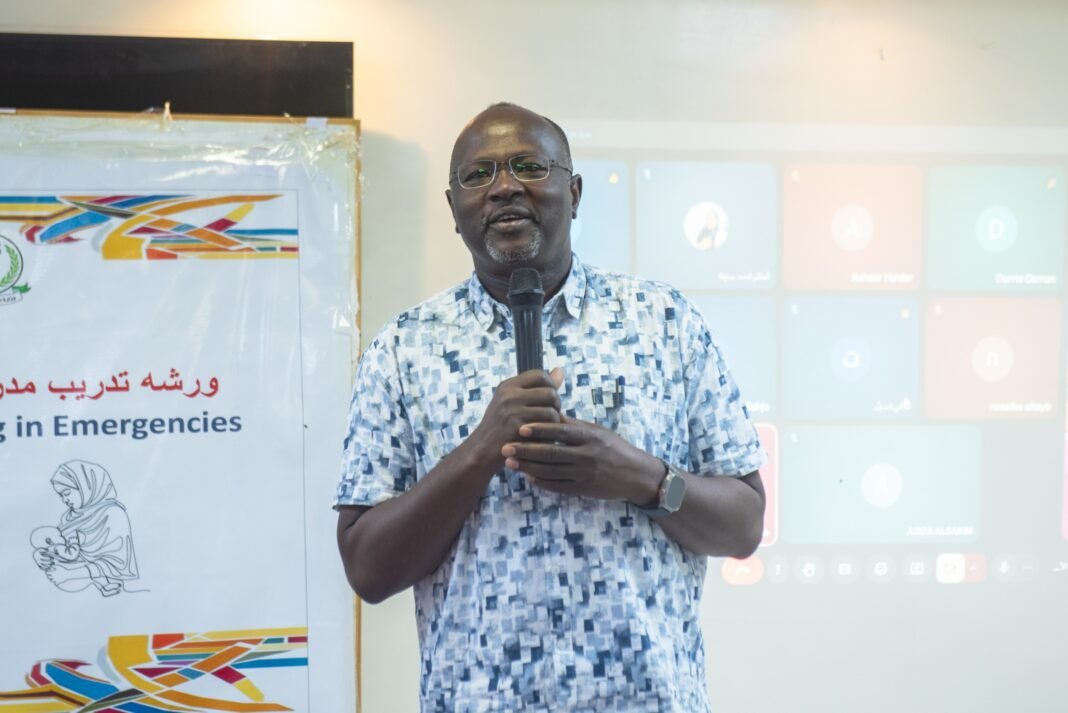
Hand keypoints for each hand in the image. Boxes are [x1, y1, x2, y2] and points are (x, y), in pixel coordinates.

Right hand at [467, 367, 564, 468]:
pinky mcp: (518, 428)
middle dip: (556, 404)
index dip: (550, 385)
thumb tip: (560, 370)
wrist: (481, 451)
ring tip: (547, 427)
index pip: (540, 375)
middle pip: (549, 392)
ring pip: (551, 410)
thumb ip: (537, 388)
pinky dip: (550, 433)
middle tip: (551, 415)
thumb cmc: (501, 426)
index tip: (549, 399)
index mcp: (507, 386)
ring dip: (555, 421)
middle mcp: (509, 395)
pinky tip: (543, 437)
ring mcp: (513, 411)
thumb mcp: (512, 402)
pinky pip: (548, 426)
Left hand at [501, 414, 663, 503]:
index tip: (520, 428)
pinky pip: (558, 486)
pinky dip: (542, 483)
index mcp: (589, 437)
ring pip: (551, 471)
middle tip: (505, 447)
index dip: (539, 430)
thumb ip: (572, 425)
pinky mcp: (583, 489)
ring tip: (510, 463)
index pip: (560, 432)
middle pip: (551, 453)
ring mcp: (584, 474)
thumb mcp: (596, 432)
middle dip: (526, 450)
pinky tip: (528, 477)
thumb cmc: (614, 448)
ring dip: (528, 467)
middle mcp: (586, 456)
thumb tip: (549, 411)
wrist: (636, 474)